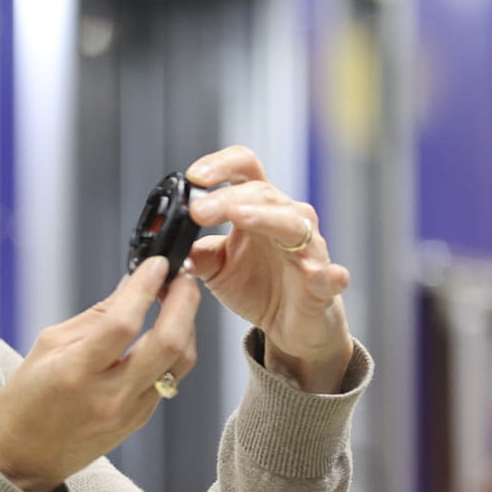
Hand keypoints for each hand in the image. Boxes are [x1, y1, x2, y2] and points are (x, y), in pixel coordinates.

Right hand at [0, 257, 200, 491]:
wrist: (23, 460)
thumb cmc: (24, 402)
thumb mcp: (45, 348)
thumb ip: (91, 319)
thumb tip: (128, 288)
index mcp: (76, 373)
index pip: (123, 323)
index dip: (144, 288)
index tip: (156, 264)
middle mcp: (109, 396)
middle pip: (168, 343)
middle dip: (183, 302)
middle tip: (182, 278)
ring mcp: (130, 412)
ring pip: (179, 362)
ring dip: (186, 326)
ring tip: (178, 302)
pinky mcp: (139, 421)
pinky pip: (169, 379)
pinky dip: (173, 350)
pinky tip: (165, 332)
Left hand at [184, 145, 353, 393]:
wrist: (290, 325)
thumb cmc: (258, 285)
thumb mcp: (214, 266)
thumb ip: (191, 251)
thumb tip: (161, 245)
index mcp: (256, 209)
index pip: (244, 169)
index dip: (221, 166)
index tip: (193, 177)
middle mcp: (285, 220)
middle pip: (263, 193)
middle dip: (228, 199)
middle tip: (198, 211)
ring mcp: (309, 251)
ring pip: (295, 223)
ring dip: (267, 218)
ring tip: (242, 218)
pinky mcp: (323, 286)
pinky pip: (330, 277)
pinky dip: (327, 274)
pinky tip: (318, 273)